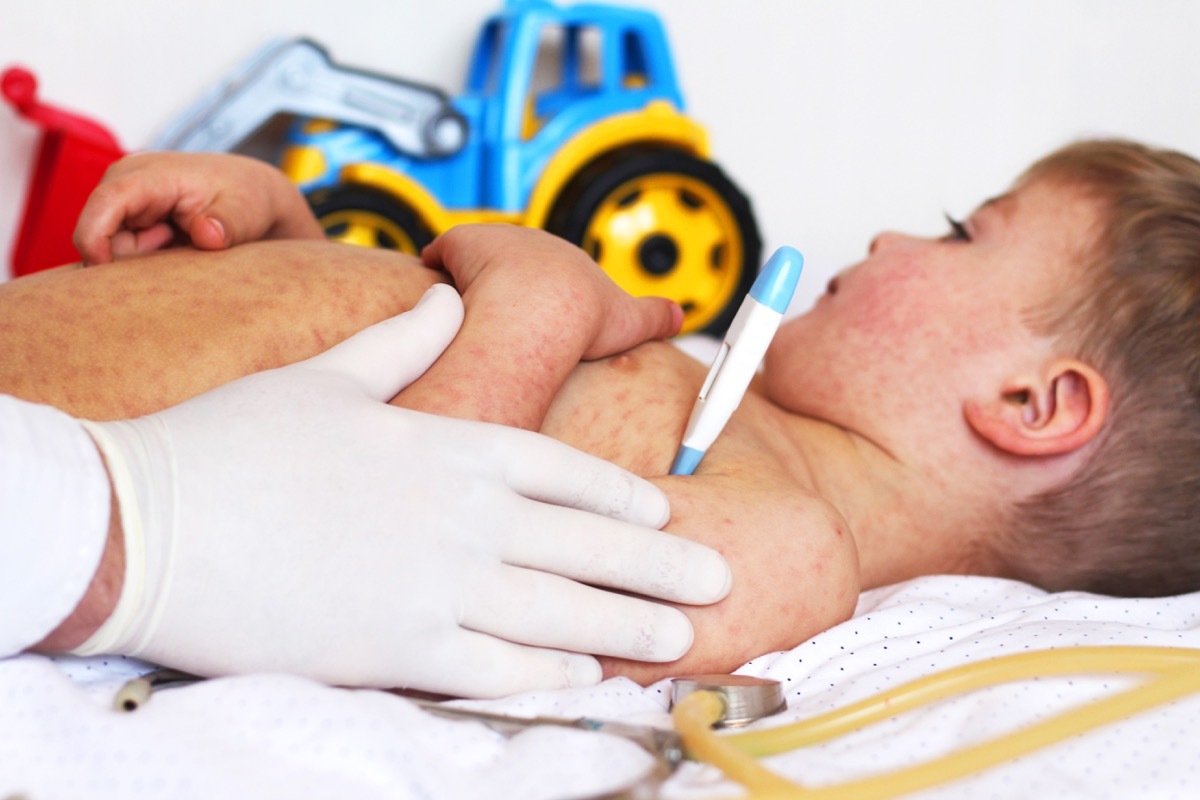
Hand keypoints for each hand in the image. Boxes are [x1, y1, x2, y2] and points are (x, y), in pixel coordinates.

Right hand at [73, 285, 729, 697]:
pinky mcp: (402, 649)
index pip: (562, 470)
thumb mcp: (326, 377)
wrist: (153, 524)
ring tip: (682, 630)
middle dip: (659, 562)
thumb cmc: (234, 443)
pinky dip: (554, 671)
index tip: (661, 510)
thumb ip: (400, 343)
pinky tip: (593, 673)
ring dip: (630, 620)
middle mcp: (461, 515)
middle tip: (720, 575)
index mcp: (448, 444)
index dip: (620, 494)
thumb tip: (442, 295)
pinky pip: (501, 665)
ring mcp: (439, 586)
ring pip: (562, 609)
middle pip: (586, 543)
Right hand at [74, 152, 324, 264]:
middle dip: (133, 260)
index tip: (105, 277)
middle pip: (102, 238)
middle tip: (179, 248)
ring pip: (112, 252)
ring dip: (145, 263)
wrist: (252, 196)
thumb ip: (227, 223)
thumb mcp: (246, 210)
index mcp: (147, 175)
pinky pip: (123, 257)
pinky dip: (148, 263)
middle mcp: (124, 185)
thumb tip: (207, 235)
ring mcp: (124, 206)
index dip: (95, 239)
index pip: (105, 203)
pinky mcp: (129, 224)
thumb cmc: (247, 198)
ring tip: (181, 245)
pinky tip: (175, 249)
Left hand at [422, 224, 682, 359]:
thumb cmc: (586, 317)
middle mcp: (532, 243)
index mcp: (567, 258)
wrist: (547, 309)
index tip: (536, 307)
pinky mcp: (463, 244)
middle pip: (512, 258)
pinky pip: (444, 253)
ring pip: (476, 257)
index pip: (550, 268)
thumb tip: (679, 315)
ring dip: (469, 276)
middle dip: (503, 279)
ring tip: (463, 306)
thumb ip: (657, 315)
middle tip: (495, 310)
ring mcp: (497, 244)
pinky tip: (440, 288)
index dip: (542, 288)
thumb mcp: (634, 320)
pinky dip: (440, 266)